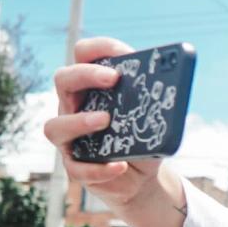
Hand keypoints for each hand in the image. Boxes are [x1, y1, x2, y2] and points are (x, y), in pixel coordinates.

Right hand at [44, 37, 164, 202]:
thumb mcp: (153, 115)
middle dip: (85, 74)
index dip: (98, 49)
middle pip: (63, 80)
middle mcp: (74, 108)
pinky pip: (77, 168)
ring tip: (106, 120)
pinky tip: (120, 165)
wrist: (142, 177)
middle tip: (113, 79)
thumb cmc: (143, 138)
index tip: (122, 55)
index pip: (83, 54)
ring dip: (78, 121)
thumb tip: (172, 86)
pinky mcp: (76, 167)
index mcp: (92, 87)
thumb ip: (155, 98)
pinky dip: (99, 168)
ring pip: (55, 126)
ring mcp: (71, 138)